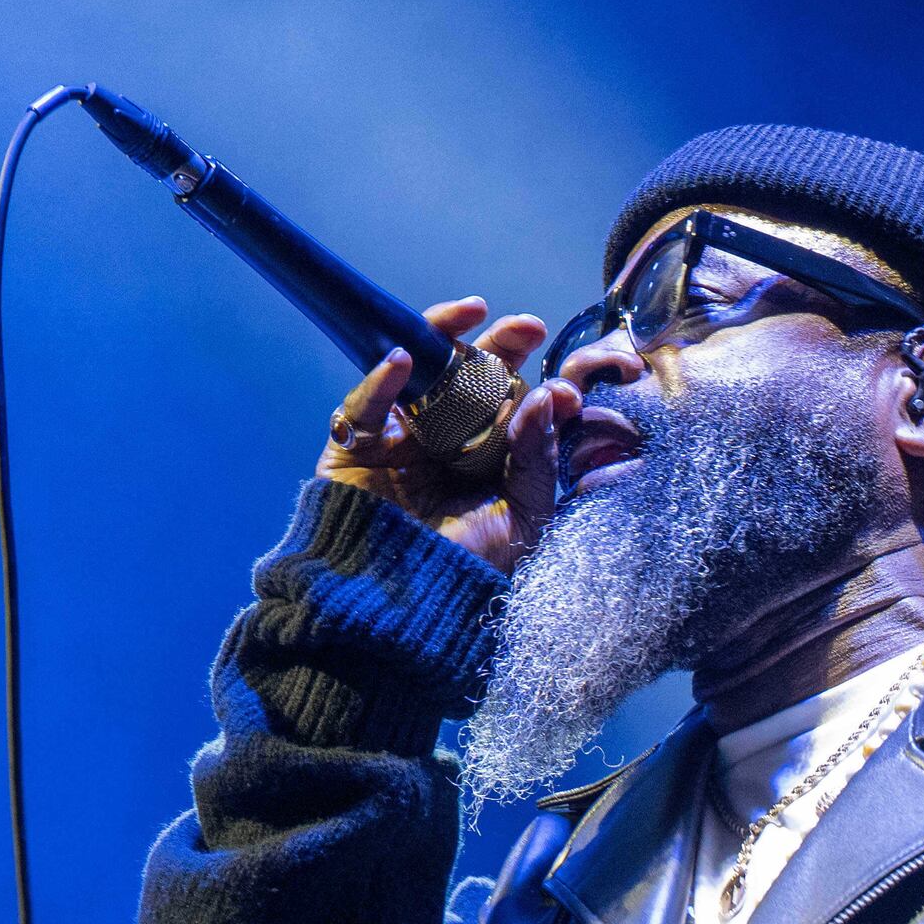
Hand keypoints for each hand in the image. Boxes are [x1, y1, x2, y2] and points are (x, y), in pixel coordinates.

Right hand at [319, 297, 565, 571]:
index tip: (567, 390)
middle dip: (501, 347)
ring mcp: (400, 440)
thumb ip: (538, 460)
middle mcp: (448, 444)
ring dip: (443, 337)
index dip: (540, 391)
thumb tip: (549, 397)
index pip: (516, 410)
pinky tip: (401, 359)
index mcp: (490, 462)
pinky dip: (379, 379)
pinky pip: (365, 403)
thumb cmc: (466, 573)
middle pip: (472, 379)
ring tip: (473, 312)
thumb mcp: (523, 520)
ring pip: (420, 374)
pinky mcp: (356, 446)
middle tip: (528, 327)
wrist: (399, 610)